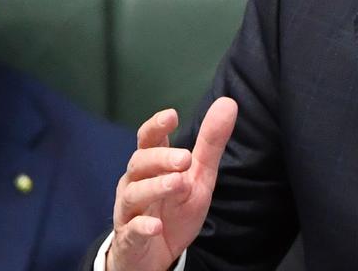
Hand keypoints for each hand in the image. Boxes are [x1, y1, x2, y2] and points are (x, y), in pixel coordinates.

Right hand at [107, 97, 237, 270]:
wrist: (154, 256)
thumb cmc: (174, 208)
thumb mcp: (198, 175)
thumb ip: (210, 142)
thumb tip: (228, 102)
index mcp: (151, 165)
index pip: (148, 140)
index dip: (156, 127)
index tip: (171, 116)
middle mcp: (135, 183)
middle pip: (140, 163)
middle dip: (161, 158)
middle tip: (185, 158)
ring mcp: (129, 211)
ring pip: (134, 193)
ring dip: (155, 187)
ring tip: (177, 183)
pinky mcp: (129, 239)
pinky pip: (132, 230)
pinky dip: (142, 227)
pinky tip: (156, 226)